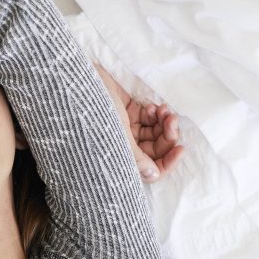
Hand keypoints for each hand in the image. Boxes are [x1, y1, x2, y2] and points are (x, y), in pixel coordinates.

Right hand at [93, 63, 184, 182]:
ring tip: (164, 111)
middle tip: (172, 121)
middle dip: (167, 137)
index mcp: (118, 157)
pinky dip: (155, 113)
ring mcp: (126, 128)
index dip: (167, 162)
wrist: (78, 83)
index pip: (150, 169)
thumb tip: (154, 175)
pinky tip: (152, 107)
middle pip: (155, 149)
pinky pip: (149, 118)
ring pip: (155, 132)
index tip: (180, 149)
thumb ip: (137, 157)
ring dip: (164, 123)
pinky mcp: (127, 111)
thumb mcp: (117, 136)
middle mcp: (123, 145)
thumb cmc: (94, 111)